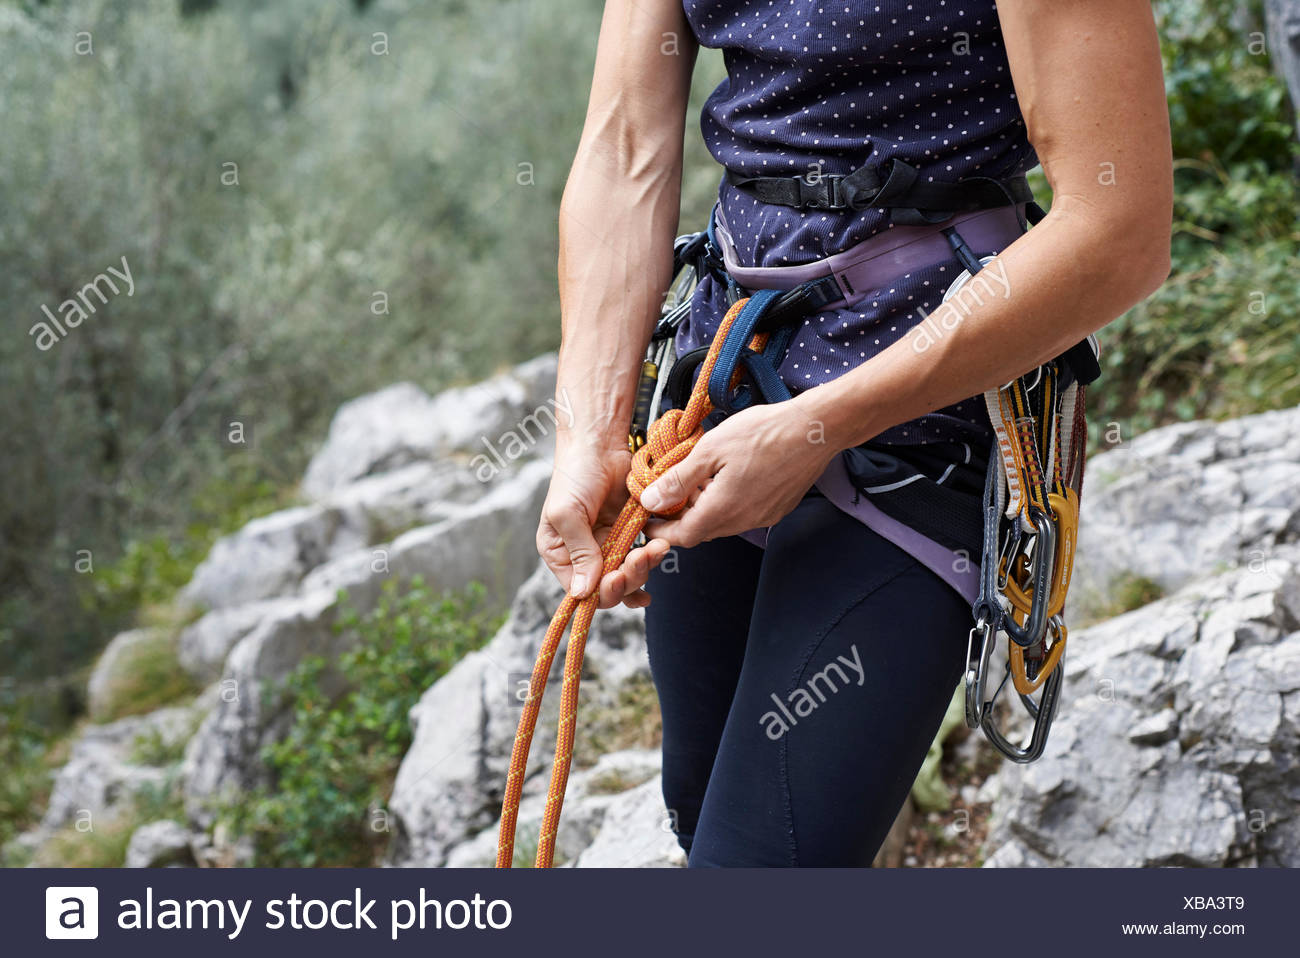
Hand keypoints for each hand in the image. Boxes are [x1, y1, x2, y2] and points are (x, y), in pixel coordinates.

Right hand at [537, 440, 672, 609]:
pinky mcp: (628, 532)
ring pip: (628, 575)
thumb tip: (583, 593)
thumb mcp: (567, 513)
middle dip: (627, 579)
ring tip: (656, 548)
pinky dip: (651, 558)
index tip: (617, 578)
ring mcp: (607, 544)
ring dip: (644, 567)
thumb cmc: (575, 473)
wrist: (600, 442)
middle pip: (607, 587)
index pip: (579, 590)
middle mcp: (582, 553)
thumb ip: (579, 552)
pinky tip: (658, 553)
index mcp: (559, 553)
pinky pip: (640, 556)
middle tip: (640, 557)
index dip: (600, 591)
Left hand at [639, 401, 836, 547]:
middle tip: (669, 493)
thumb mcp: (710, 450)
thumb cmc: (764, 433)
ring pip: (723, 523)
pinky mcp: (777, 509)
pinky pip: (743, 514)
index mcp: (723, 509)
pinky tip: (724, 478)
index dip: (661, 531)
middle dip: (681, 517)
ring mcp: (763, 517)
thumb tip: (651, 501)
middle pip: (702, 531)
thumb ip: (678, 480)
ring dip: (704, 508)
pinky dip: (725, 503)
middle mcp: (744, 520)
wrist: (814, 429)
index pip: (683, 536)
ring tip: (696, 479)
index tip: (648, 520)